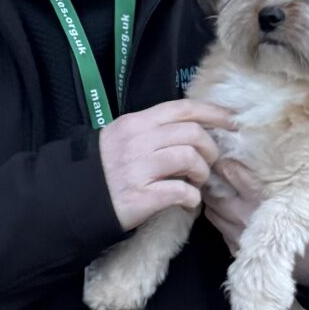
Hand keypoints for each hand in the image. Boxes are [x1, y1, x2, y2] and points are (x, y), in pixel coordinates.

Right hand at [99, 100, 235, 230]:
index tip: (232, 121)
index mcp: (138, 122)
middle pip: (193, 133)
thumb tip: (193, 129)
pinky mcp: (142, 195)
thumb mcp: (124, 136)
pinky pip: (181, 191)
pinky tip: (188, 201)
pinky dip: (192, 197)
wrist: (75, 197)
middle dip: (210, 148)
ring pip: (190, 158)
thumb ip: (154, 129)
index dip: (214, 112)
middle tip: (209, 162)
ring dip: (202, 172)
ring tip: (197, 181)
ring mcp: (140, 168)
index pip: (184, 108)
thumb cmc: (105, 167)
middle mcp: (139, 140)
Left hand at [205, 135, 308, 285]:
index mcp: (264, 197)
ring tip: (218, 179)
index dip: (225, 155)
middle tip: (214, 158)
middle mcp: (246, 217)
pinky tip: (225, 201)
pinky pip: (215, 225)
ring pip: (210, 207)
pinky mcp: (236, 249)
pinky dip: (217, 212)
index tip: (224, 143)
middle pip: (213, 188)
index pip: (230, 171)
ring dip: (212, 193)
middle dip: (212, 173)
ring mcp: (239, 236)